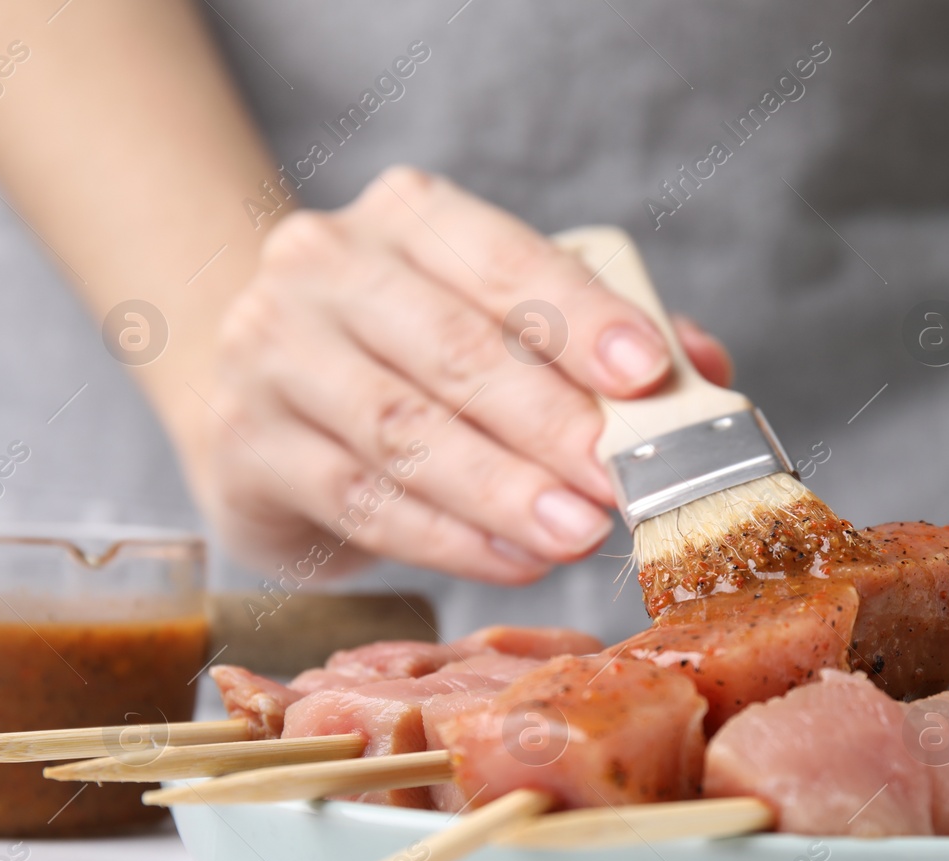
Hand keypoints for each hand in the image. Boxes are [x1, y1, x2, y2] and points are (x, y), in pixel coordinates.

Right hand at [189, 167, 731, 582]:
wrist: (259, 392)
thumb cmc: (411, 356)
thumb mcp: (498, 321)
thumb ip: (597, 338)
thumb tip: (702, 369)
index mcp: (408, 216)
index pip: (506, 260)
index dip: (582, 317)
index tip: (648, 374)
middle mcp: (326, 266)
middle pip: (455, 350)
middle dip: (551, 422)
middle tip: (621, 478)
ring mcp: (272, 354)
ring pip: (404, 432)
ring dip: (502, 490)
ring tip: (577, 532)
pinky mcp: (245, 448)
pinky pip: (362, 500)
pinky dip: (447, 538)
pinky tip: (512, 558)